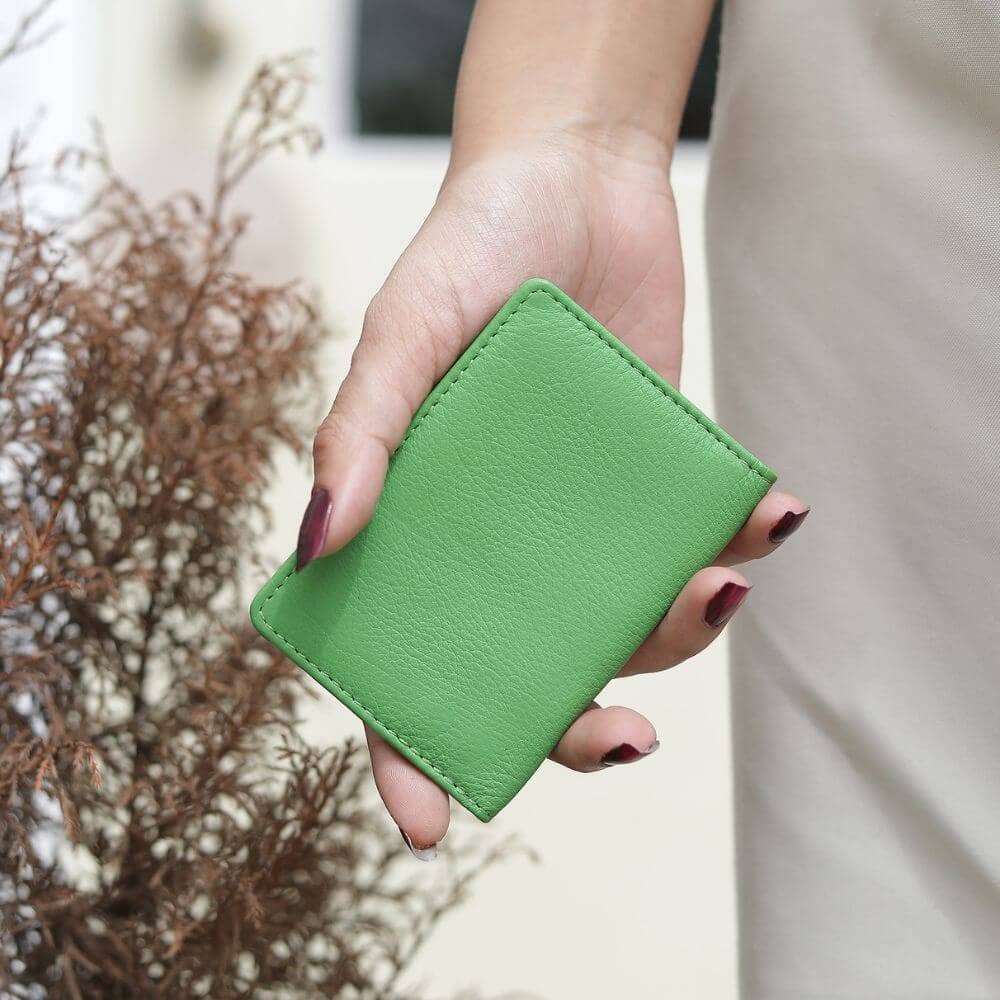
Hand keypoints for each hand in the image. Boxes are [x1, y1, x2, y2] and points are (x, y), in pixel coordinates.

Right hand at [300, 133, 807, 856]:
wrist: (575, 179)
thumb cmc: (466, 251)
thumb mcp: (401, 331)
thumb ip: (361, 433)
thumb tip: (321, 544)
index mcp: (421, 522)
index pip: (400, 654)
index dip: (406, 744)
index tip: (427, 823)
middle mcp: (500, 537)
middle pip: (528, 668)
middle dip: (574, 726)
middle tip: (623, 739)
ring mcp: (579, 517)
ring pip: (624, 622)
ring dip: (679, 636)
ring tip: (717, 589)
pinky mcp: (652, 480)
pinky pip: (695, 541)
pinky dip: (742, 544)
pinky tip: (770, 517)